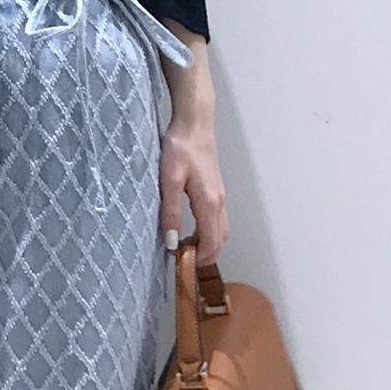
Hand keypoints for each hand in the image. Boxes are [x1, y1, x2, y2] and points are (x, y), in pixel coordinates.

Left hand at [158, 29, 228, 266]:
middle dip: (204, 257)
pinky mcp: (216, 190)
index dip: (197, 260)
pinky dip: (210, 233)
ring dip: (208, 245)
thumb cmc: (179, 148)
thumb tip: (171, 243)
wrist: (195, 122)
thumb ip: (170, 212)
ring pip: (221, 231)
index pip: (210, 243)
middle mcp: (220, 203)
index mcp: (209, 203)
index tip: (180, 267)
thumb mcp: (169, 180)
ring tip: (186, 250)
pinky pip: (218, 220)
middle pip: (220, 241)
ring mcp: (221, 197)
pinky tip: (192, 232)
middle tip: (182, 263)